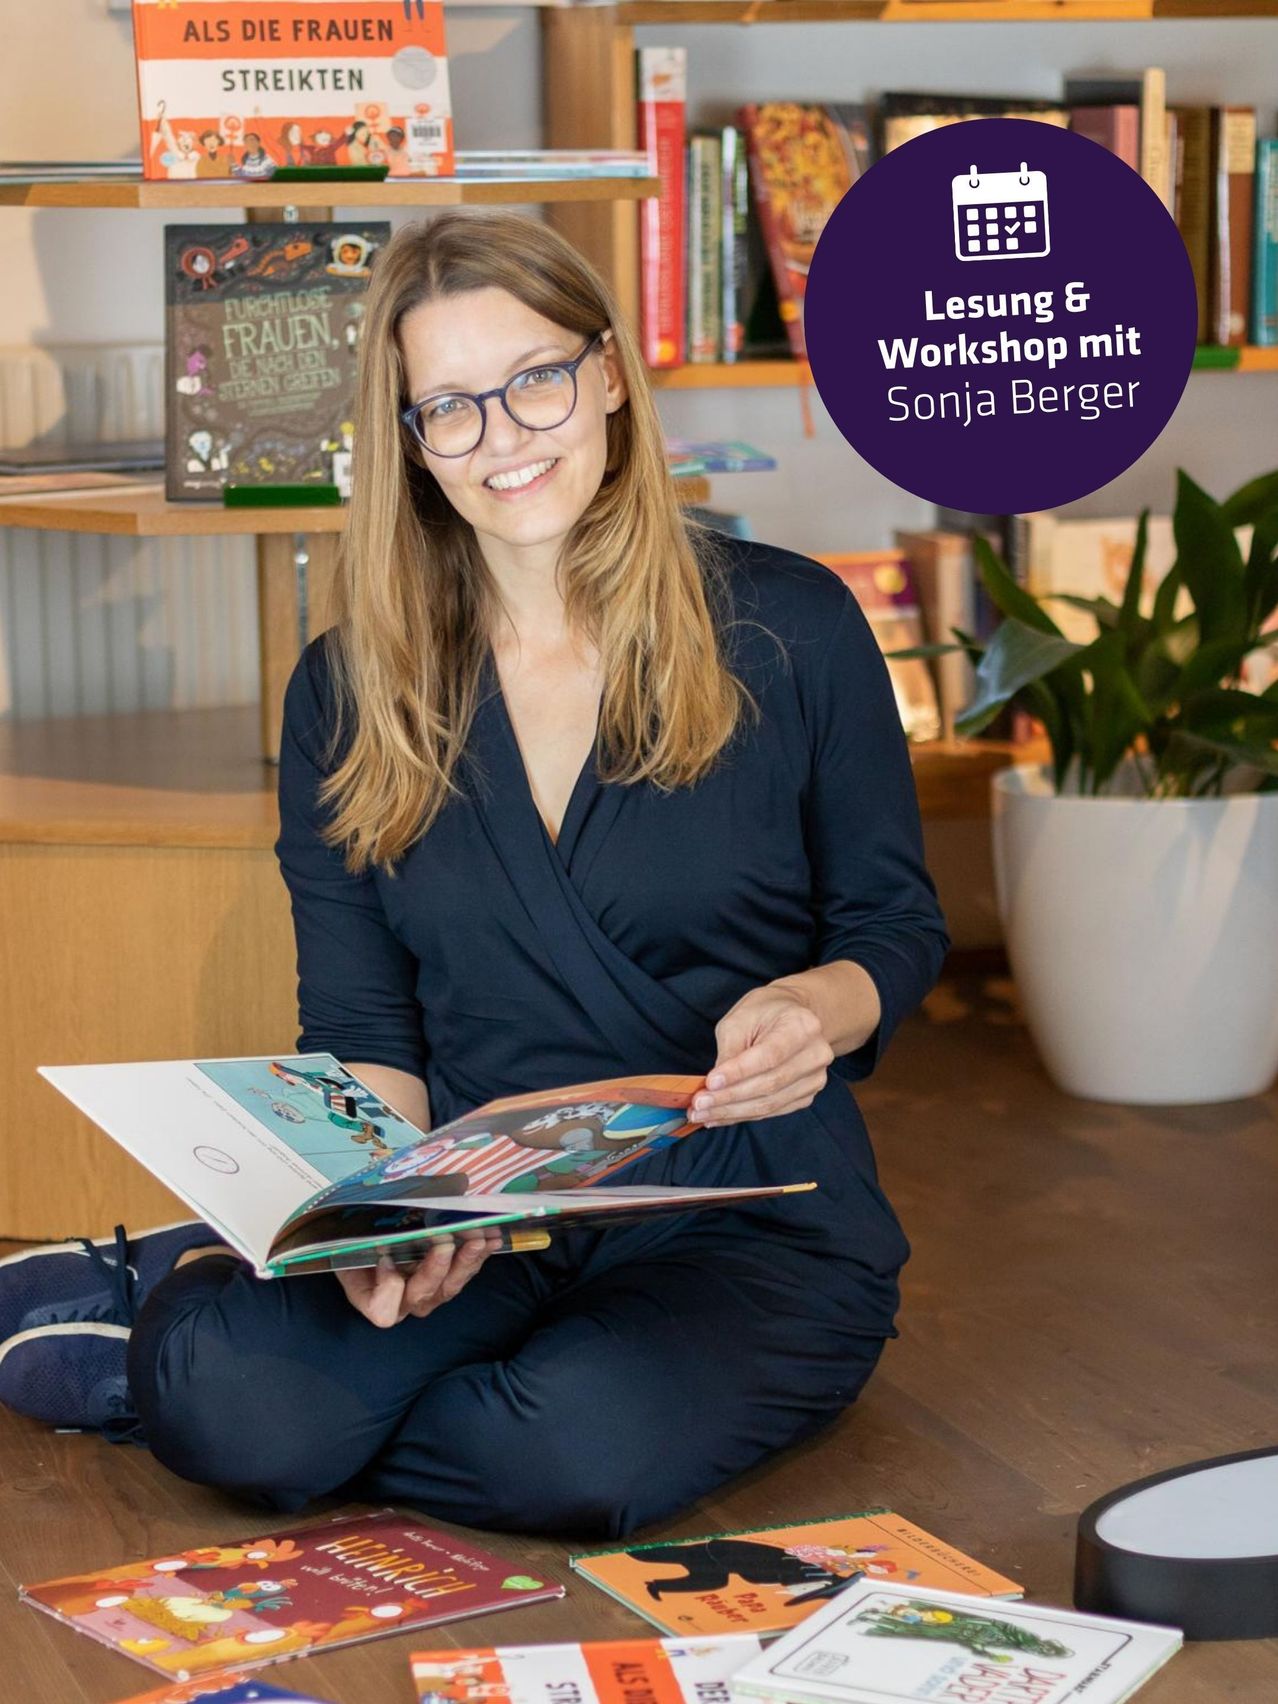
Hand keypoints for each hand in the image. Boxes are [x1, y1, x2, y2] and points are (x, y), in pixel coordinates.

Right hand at [334, 1233, 501, 1328]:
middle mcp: (402, 1302)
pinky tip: (491, 1238)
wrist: (373, 1236)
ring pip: (449, 1287)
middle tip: (443, 1242)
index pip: (382, 1311)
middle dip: (434, 1269)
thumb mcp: (350, 1241)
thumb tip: (382, 1231)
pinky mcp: (448, 1281)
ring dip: (465, 1262)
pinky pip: (464, 1274)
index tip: (385, 1259)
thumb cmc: (358, 1241)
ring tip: (477, 1239)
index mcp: (372, 1297)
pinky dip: (478, 1255)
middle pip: (422, 1296)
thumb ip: (363, 1240)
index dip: (387, 1288)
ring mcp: (428, 1294)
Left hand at [690, 982, 834, 1126]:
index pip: (769, 1056)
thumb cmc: (763, 1013)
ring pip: (769, 1103)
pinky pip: (772, 1111)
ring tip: (702, 1115)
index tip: (709, 1084)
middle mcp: (816, 1054)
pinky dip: (743, 1116)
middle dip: (729, 1098)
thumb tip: (714, 1087)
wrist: (791, 1015)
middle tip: (698, 1106)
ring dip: (732, 1113)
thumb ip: (730, 1051)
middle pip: (769, 1084)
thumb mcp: (739, 1019)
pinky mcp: (807, 1095)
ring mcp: (815, 1078)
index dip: (738, 1073)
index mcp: (802, 1025)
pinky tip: (719, 1116)